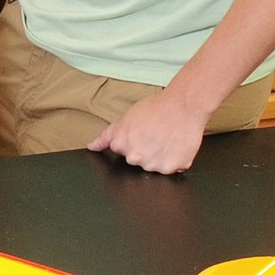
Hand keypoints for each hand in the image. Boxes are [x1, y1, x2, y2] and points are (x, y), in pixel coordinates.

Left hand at [89, 91, 213, 173]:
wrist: (182, 106)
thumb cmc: (156, 108)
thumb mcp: (125, 119)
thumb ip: (106, 137)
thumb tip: (92, 147)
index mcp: (120, 145)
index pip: (122, 152)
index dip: (134, 141)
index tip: (141, 134)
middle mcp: (134, 158)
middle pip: (138, 160)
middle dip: (146, 151)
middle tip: (156, 135)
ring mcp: (153, 165)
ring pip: (155, 166)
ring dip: (161, 157)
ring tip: (167, 138)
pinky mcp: (171, 168)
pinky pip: (172, 168)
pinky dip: (176, 160)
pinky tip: (176, 145)